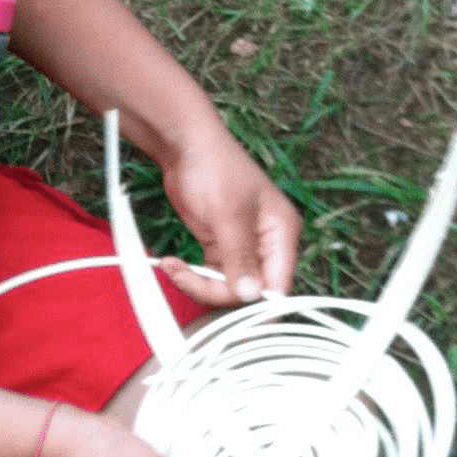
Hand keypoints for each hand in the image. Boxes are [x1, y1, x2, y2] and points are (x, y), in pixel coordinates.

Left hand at [159, 121, 300, 305]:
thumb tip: (252, 294)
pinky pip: (212, 275)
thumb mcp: (228, 214)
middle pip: (251, 290)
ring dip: (200, 284)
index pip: (278, 285)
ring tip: (174, 267)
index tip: (225, 310)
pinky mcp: (220, 246)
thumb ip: (241, 257)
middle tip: (187, 277)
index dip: (254, 303)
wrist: (183, 145)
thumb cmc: (214, 167)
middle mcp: (268, 243)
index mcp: (283, 233)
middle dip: (217, 290)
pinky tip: (173, 264)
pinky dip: (193, 275)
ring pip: (229, 286)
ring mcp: (243, 246)